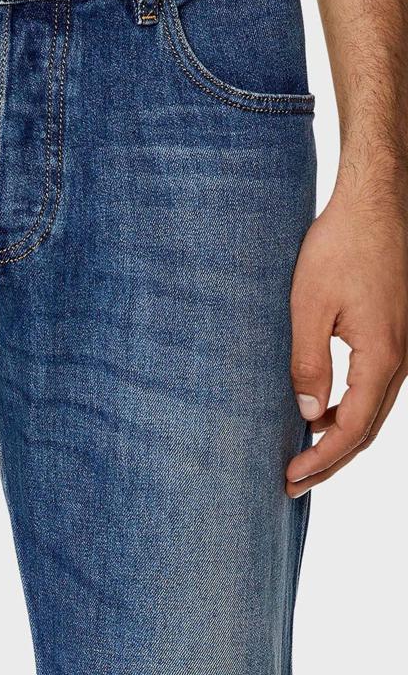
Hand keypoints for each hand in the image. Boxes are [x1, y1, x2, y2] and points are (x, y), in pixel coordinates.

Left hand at [287, 178, 407, 497]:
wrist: (374, 206)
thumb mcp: (308, 307)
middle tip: (293, 482)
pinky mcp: (393, 333)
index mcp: (382, 358)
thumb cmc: (339, 248)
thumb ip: (308, 363)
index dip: (323, 459)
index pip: (353, 429)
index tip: (291, 478)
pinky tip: (322, 409)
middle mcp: (401, 360)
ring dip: (340, 436)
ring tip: (304, 454)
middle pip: (368, 428)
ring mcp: (402, 347)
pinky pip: (375, 386)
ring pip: (374, 410)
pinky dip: (349, 408)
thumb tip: (308, 414)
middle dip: (331, 459)